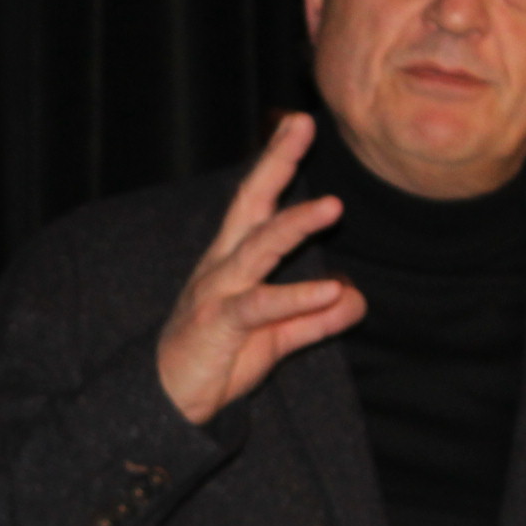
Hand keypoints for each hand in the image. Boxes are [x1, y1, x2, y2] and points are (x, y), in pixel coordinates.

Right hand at [155, 112, 365, 424]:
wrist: (169, 402)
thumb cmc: (216, 360)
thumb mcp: (276, 337)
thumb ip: (313, 317)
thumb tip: (356, 298)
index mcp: (234, 260)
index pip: (257, 202)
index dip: (276, 161)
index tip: (298, 123)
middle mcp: (223, 265)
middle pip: (249, 203)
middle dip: (275, 162)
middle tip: (301, 124)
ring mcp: (217, 291)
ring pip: (257, 247)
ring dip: (295, 225)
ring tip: (333, 206)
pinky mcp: (217, 324)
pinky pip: (260, 306)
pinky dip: (297, 299)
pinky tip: (331, 292)